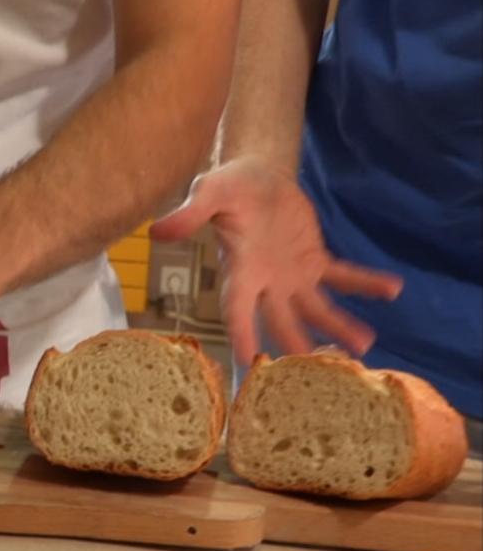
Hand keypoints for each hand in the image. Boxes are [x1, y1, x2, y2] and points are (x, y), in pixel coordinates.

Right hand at [150, 156, 402, 363]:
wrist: (256, 176)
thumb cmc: (227, 186)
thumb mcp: (208, 193)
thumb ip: (189, 215)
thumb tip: (157, 231)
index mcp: (240, 270)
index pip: (236, 308)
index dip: (240, 332)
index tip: (245, 361)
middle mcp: (266, 282)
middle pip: (280, 321)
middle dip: (297, 346)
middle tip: (314, 374)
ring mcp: (291, 275)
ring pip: (316, 309)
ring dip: (338, 327)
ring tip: (365, 346)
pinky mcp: (313, 261)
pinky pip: (342, 276)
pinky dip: (366, 283)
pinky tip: (393, 289)